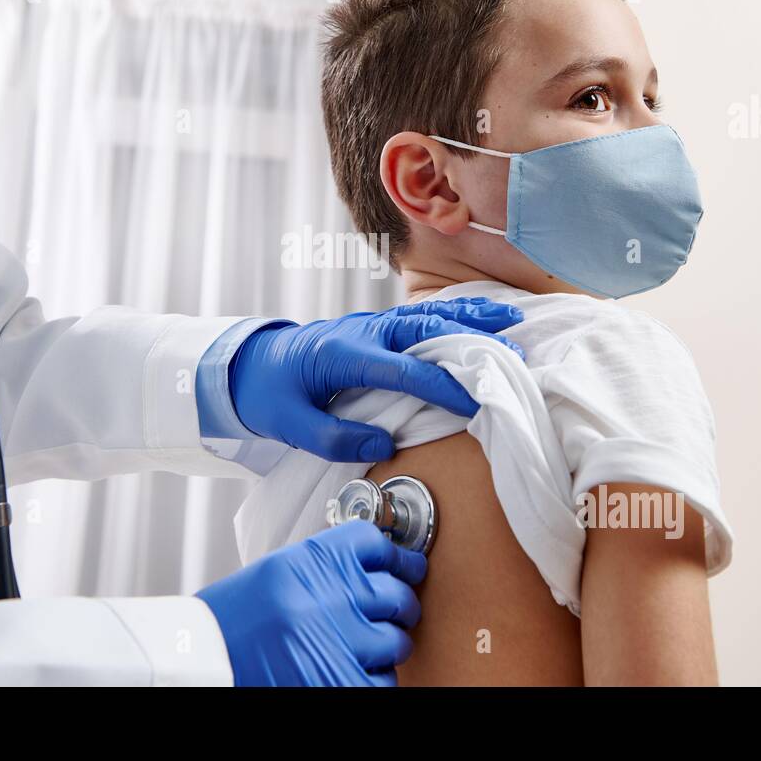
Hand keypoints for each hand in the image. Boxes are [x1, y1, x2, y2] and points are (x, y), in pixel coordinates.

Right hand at [196, 521, 425, 685]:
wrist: (204, 658)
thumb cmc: (237, 617)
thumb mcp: (281, 572)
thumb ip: (329, 567)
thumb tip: (382, 569)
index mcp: (314, 560)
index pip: (377, 544)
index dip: (399, 557)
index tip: (407, 566)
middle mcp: (331, 596)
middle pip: (397, 593)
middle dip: (398, 605)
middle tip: (391, 612)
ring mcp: (341, 641)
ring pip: (397, 641)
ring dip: (384, 646)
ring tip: (357, 646)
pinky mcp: (343, 681)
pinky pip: (384, 680)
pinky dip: (372, 678)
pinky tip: (348, 669)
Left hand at [229, 298, 523, 461]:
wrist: (248, 363)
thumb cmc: (268, 394)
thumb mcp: (290, 426)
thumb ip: (336, 437)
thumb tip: (385, 444)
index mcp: (343, 355)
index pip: (405, 369)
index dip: (443, 385)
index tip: (477, 401)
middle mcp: (362, 331)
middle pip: (425, 330)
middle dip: (471, 343)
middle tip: (513, 356)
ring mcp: (369, 325)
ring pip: (427, 316)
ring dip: (470, 320)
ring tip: (512, 325)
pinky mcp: (375, 328)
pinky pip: (420, 317)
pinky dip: (454, 315)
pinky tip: (482, 318)